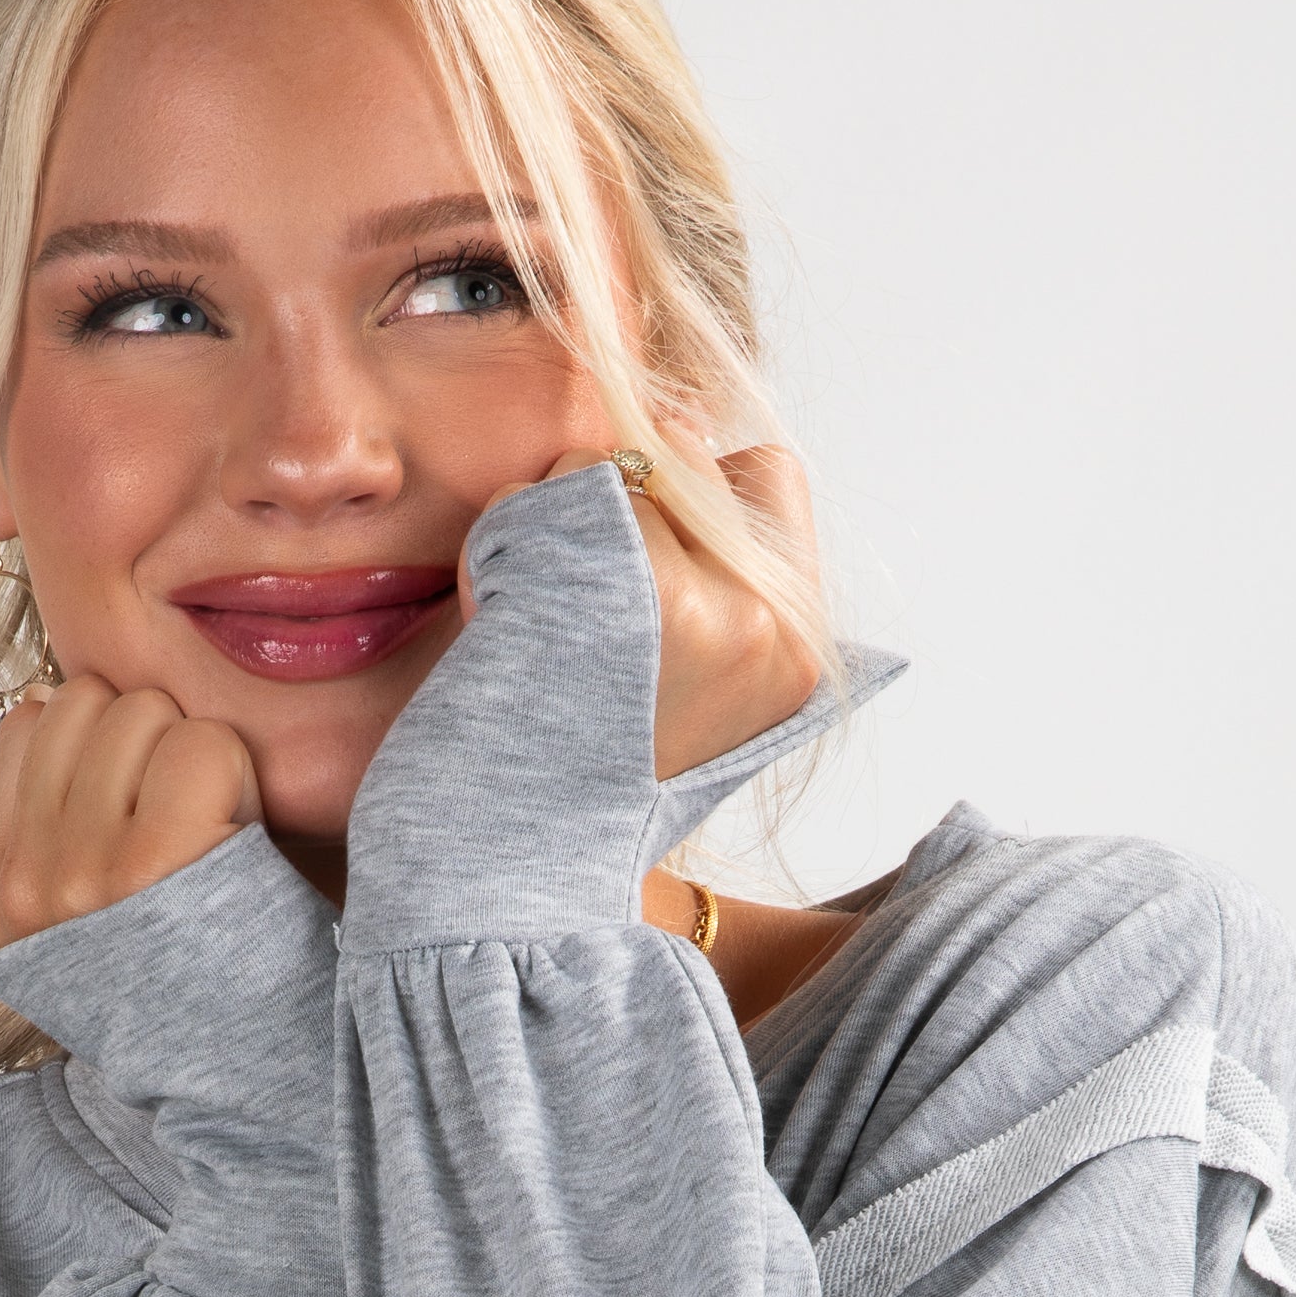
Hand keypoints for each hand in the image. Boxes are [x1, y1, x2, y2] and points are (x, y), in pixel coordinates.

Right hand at [0, 676, 260, 954]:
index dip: (104, 744)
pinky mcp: (151, 864)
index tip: (139, 813)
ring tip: (213, 834)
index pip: (29, 723)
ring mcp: (80, 877)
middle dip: (149, 739)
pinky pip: (200, 743)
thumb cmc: (192, 970)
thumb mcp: (87, 907)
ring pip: (143, 711)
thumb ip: (48, 808)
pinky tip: (239, 838)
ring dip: (196, 753)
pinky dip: (239, 777)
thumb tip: (44, 697)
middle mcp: (25, 889)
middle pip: (86, 702)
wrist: (257, 1068)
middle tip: (187, 823)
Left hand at [464, 442, 824, 782]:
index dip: (690, 493)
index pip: (768, 475)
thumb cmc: (573, 785)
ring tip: (533, 626)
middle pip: (681, 455)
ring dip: (548, 524)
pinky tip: (499, 624)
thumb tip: (679, 418)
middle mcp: (768, 627)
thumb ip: (705, 573)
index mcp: (796, 654)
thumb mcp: (678, 691)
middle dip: (610, 502)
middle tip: (572, 611)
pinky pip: (546, 495)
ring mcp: (704, 606)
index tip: (634, 565)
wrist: (506, 878)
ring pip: (607, 468)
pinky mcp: (625, 590)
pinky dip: (502, 542)